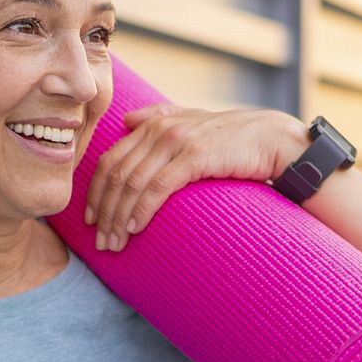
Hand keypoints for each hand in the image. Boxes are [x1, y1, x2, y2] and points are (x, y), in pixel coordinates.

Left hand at [86, 104, 305, 251]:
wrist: (271, 139)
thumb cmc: (232, 138)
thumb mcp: (191, 121)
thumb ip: (158, 118)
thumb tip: (127, 121)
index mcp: (153, 124)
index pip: (111, 161)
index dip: (96, 193)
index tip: (91, 221)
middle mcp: (159, 129)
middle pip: (116, 174)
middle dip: (104, 211)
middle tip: (100, 241)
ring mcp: (176, 141)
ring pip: (132, 183)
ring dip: (119, 218)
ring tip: (114, 243)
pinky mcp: (194, 156)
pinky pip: (157, 187)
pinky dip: (141, 210)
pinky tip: (135, 229)